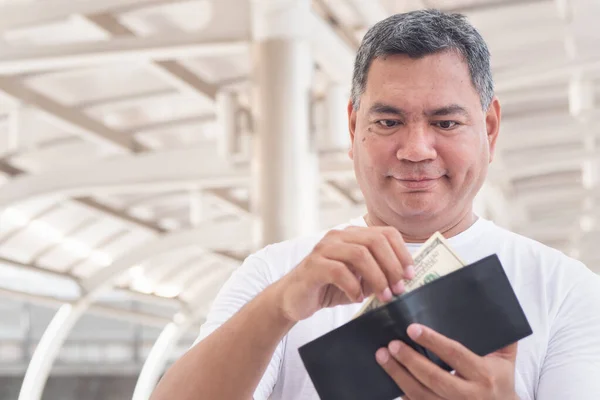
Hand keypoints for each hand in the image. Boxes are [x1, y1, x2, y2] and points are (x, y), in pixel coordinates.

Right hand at [275, 226, 414, 321]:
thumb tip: (405, 280)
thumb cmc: (329, 287)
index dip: (402, 253)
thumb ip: (378, 275)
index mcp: (353, 235)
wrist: (293, 298)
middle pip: (375, 241)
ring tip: (383, 296)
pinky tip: (356, 298)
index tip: (410, 274)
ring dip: (377, 277)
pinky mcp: (313, 265)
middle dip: (392, 266)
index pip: (385, 233)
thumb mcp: (359, 279)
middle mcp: (339, 236)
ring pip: (359, 254)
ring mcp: (324, 248)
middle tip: (399, 289)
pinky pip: (339, 271)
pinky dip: (353, 286)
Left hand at [376, 324, 518, 399]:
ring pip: (421, 395)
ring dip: (398, 375)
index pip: (455, 355)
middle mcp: (468, 395)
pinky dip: (401, 393)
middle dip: (410, 360)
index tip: (412, 329)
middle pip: (434, 378)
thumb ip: (499, 335)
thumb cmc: (500, 381)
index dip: (433, 341)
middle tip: (391, 344)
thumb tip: (488, 304)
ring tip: (382, 357)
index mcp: (484, 375)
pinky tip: (387, 378)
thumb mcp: (505, 359)